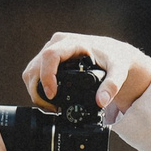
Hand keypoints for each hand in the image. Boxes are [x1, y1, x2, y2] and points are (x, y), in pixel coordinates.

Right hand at [22, 32, 150, 114]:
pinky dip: (36, 86)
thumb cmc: (115, 59)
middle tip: (50, 108)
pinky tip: (48, 98)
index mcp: (73, 43)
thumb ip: (112, 85)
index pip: (50, 56)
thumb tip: (101, 101)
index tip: (52, 94)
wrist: (114, 52)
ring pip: (31, 70)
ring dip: (35, 89)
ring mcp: (52, 49)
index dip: (47, 76)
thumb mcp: (118, 71)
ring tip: (50, 106)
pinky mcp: (48, 57)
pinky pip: (34, 72)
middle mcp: (58, 43)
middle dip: (37, 89)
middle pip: (36, 66)